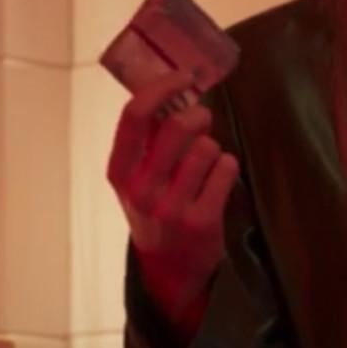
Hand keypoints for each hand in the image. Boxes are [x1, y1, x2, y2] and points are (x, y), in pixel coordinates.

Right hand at [108, 66, 240, 329]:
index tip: (184, 76)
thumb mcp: (134, 178)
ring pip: (207, 146)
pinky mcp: (202, 219)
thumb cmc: (153, 210)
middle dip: (198, 115)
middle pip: (178, 125)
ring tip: (204, 165)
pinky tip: (217, 180)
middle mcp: (141, 188)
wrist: (168, 271)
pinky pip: (226, 167)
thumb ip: (146, 139)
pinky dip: (227, 166)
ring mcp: (172, 206)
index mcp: (119, 171)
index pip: (135, 115)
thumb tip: (173, 86)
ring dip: (212, 148)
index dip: (162, 87)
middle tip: (202, 121)